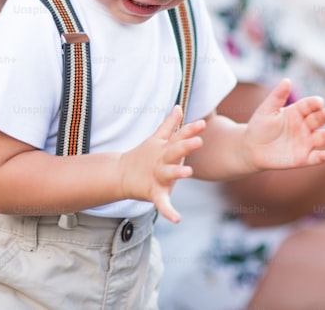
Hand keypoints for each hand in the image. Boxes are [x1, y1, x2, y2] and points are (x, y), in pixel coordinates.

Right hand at [118, 106, 204, 223]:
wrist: (122, 175)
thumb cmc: (145, 156)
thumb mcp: (157, 139)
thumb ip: (170, 124)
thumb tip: (179, 106)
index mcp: (165, 148)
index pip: (178, 136)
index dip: (190, 129)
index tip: (202, 123)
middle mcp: (162, 160)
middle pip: (174, 151)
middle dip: (186, 146)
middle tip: (199, 141)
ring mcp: (157, 176)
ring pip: (168, 173)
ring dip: (177, 172)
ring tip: (188, 171)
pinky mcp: (154, 192)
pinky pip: (162, 203)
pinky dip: (168, 211)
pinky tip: (177, 219)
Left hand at [242, 80, 324, 170]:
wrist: (251, 148)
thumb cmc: (260, 126)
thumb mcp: (266, 110)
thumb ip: (277, 96)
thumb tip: (287, 80)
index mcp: (297, 112)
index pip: (308, 105)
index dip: (314, 103)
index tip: (319, 101)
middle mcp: (305, 126)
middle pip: (318, 120)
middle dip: (324, 116)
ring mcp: (306, 142)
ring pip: (322, 138)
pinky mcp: (303, 158)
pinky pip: (314, 158)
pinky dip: (320, 157)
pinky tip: (324, 155)